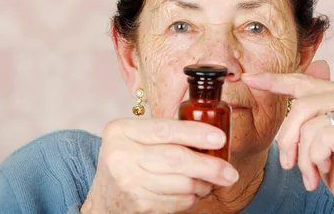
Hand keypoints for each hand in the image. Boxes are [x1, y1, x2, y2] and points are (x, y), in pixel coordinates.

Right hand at [80, 118, 238, 213]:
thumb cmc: (127, 160)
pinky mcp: (139, 204)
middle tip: (229, 172)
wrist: (103, 198)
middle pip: (176, 159)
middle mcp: (121, 155)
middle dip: (209, 166)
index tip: (220, 138)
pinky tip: (192, 191)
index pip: (165, 129)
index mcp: (121, 130)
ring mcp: (128, 182)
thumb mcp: (135, 138)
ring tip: (210, 181)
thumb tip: (210, 135)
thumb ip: (164, 133)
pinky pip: (178, 201)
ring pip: (181, 183)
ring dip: (203, 184)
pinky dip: (191, 197)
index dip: (195, 133)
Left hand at [242, 60, 333, 213]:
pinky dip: (317, 160)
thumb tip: (263, 80)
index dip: (272, 80)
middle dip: (288, 140)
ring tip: (312, 170)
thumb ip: (300, 110)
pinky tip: (326, 168)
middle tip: (289, 163)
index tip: (248, 78)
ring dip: (303, 157)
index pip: (300, 80)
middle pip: (300, 107)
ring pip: (309, 128)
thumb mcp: (311, 132)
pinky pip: (321, 141)